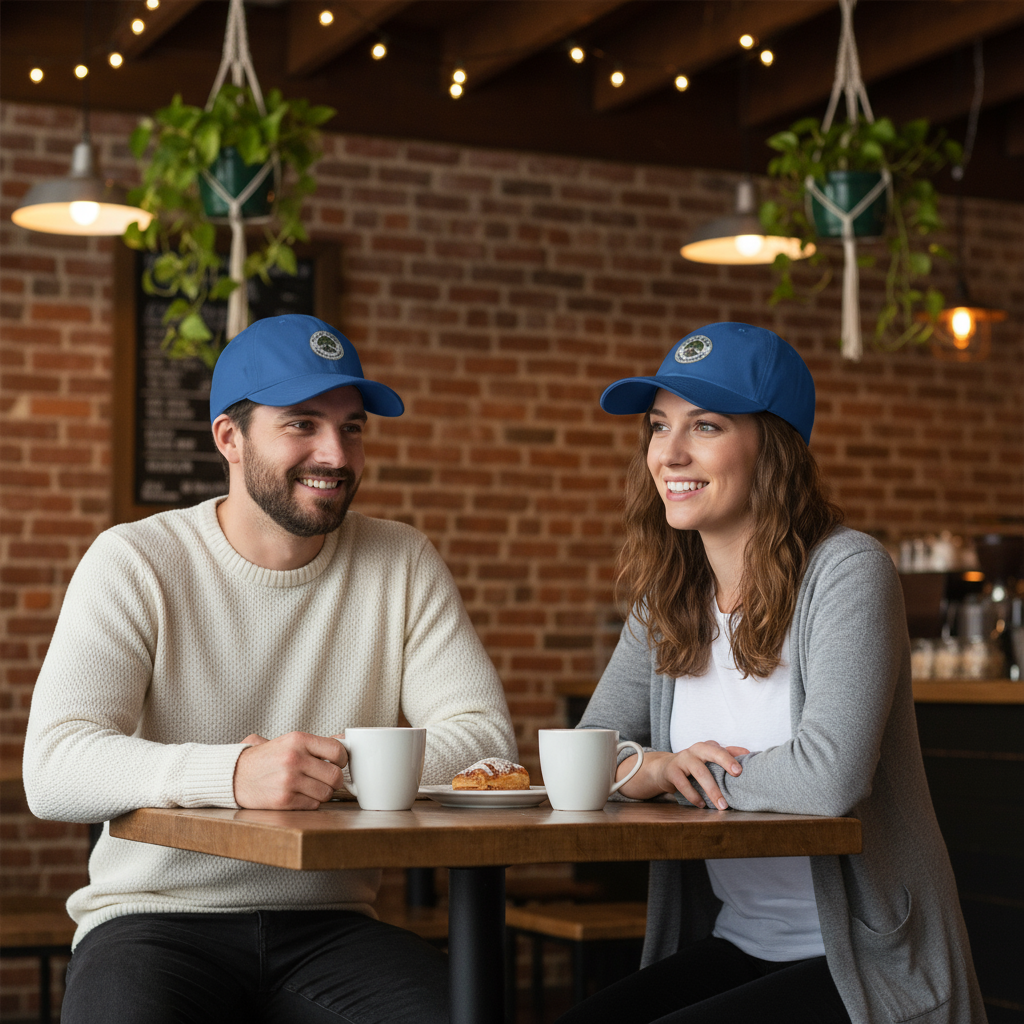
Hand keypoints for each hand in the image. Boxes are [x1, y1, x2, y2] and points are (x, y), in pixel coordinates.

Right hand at [233, 732, 347, 809]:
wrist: (235, 775)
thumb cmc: (266, 758)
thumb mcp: (290, 741)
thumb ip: (317, 743)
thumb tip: (345, 741)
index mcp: (298, 740)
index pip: (338, 750)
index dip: (343, 759)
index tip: (338, 763)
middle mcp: (295, 758)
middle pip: (335, 775)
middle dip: (335, 780)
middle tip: (326, 779)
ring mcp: (289, 780)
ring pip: (326, 793)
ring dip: (322, 793)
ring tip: (310, 787)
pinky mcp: (284, 800)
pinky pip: (313, 805)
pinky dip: (310, 803)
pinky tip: (299, 796)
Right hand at [616, 742, 748, 808]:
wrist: (664, 768)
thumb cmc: (693, 765)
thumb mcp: (708, 759)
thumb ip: (727, 755)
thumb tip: (749, 754)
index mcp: (707, 747)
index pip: (722, 749)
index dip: (732, 757)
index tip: (741, 769)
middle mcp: (695, 750)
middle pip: (712, 752)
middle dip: (725, 761)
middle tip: (737, 774)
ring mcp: (683, 759)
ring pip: (700, 772)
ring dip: (712, 790)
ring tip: (722, 805)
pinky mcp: (672, 771)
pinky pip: (684, 784)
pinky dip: (694, 796)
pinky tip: (702, 804)